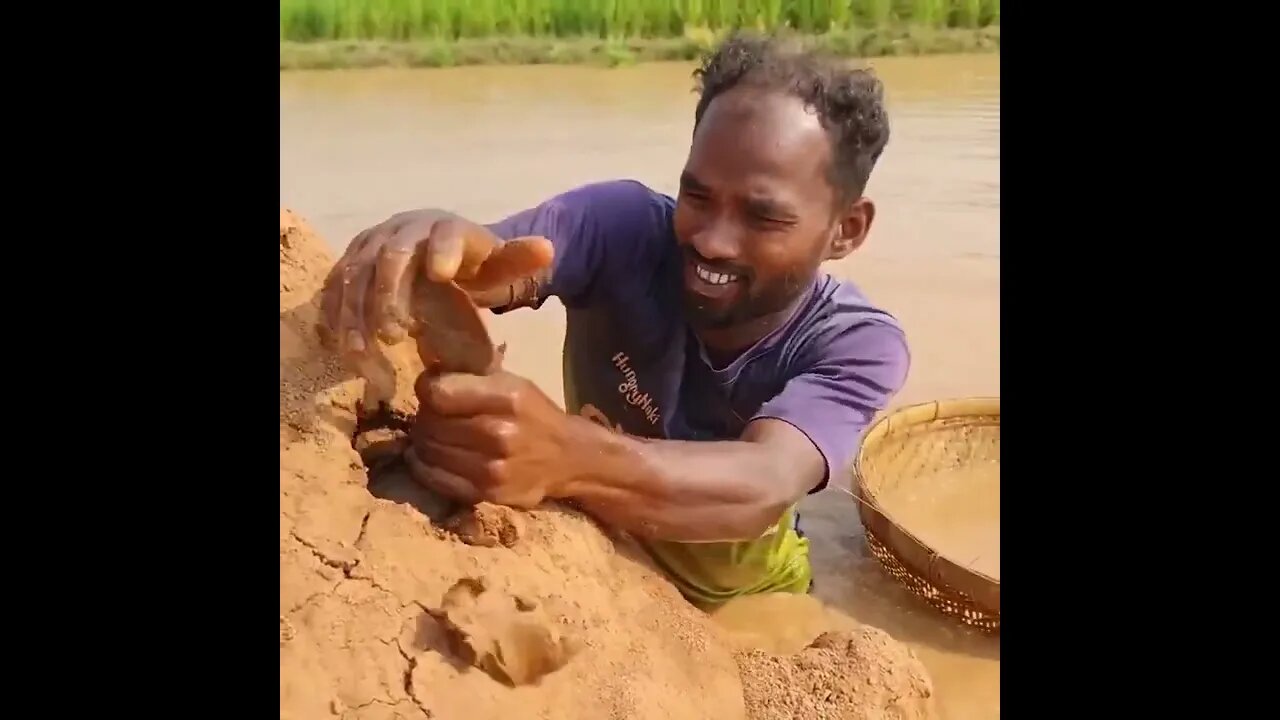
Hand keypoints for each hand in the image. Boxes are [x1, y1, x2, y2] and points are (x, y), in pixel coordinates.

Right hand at [317, 210, 551, 402]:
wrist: (439, 252)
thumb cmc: (474, 263)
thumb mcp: (501, 263)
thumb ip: (521, 258)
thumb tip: (548, 249)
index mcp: (445, 226)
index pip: (446, 233)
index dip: (444, 249)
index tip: (443, 275)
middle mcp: (402, 228)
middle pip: (390, 256)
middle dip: (390, 294)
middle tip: (397, 333)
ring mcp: (370, 244)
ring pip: (355, 276)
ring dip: (357, 317)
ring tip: (366, 356)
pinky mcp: (349, 265)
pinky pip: (335, 290)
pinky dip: (336, 320)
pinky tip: (346, 353)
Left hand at [405, 370, 575, 508]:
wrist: (568, 459)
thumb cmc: (535, 415)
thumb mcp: (512, 383)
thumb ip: (471, 376)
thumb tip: (426, 366)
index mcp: (506, 398)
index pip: (437, 393)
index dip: (426, 388)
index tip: (431, 389)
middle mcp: (498, 433)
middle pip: (429, 422)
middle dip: (425, 415)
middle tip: (434, 414)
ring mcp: (491, 468)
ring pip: (428, 450)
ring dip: (424, 441)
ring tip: (436, 435)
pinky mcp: (485, 494)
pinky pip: (434, 478)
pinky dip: (424, 466)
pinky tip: (430, 456)